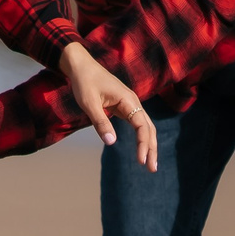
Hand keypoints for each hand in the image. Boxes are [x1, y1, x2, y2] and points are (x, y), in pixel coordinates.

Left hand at [58, 43, 155, 169]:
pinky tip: (142, 150)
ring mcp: (130, 104)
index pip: (142, 125)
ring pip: (145, 126)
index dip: (143, 143)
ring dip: (149, 144)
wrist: (82, 66)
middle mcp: (133, 102)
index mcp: (128, 99)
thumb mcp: (89, 103)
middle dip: (151, 148)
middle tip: (152, 169)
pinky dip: (142, 137)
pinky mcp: (124, 107)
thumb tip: (111, 142)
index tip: (141, 160)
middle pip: (148, 128)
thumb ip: (100, 122)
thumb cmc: (84, 82)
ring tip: (150, 164)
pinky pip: (137, 124)